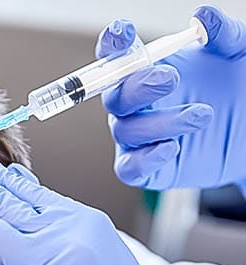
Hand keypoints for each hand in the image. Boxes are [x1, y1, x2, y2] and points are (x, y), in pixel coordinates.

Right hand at [97, 6, 245, 193]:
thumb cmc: (240, 87)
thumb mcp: (239, 56)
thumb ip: (223, 35)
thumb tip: (204, 15)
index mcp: (148, 71)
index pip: (116, 57)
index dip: (113, 45)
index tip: (124, 33)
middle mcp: (137, 104)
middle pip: (115, 96)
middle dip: (137, 87)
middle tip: (169, 79)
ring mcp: (141, 137)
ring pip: (126, 131)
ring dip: (160, 123)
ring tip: (202, 115)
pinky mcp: (148, 168)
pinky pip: (129, 168)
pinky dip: (144, 160)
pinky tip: (172, 148)